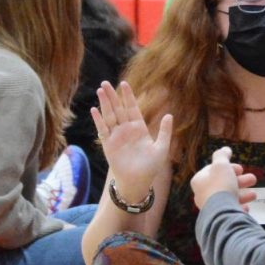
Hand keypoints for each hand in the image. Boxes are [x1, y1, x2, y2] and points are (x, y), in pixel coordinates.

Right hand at [91, 81, 171, 197]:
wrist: (138, 182)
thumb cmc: (151, 167)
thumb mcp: (161, 148)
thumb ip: (165, 132)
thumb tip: (169, 115)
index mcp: (139, 128)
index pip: (132, 108)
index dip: (128, 96)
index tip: (124, 84)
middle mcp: (126, 130)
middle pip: (118, 109)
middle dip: (113, 96)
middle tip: (105, 82)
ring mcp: (116, 136)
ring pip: (109, 116)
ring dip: (105, 104)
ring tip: (100, 90)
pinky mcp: (108, 145)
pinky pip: (102, 129)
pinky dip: (98, 120)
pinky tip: (94, 109)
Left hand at [190, 146, 257, 209]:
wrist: (222, 213)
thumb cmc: (220, 186)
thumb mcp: (221, 165)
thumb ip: (222, 156)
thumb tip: (225, 148)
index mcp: (200, 180)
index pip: (213, 170)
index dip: (228, 167)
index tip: (241, 169)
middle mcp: (203, 194)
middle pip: (223, 183)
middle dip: (240, 181)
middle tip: (252, 179)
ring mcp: (210, 207)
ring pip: (228, 197)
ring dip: (243, 194)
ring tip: (254, 194)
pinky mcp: (218, 217)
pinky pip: (230, 210)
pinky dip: (239, 207)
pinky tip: (246, 207)